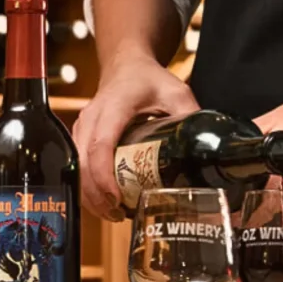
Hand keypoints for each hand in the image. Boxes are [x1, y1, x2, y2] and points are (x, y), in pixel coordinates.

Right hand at [72, 52, 198, 220]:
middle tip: (119, 215)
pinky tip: (106, 200)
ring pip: (76, 167)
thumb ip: (190, 116)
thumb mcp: (176, 92)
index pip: (101, 145)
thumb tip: (207, 149)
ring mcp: (81, 128)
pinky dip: (88, 186)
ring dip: (90, 195)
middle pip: (82, 163)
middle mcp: (91, 118)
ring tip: (115, 213)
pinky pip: (77, 165)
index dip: (104, 176)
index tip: (116, 199)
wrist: (125, 66)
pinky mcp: (79, 137)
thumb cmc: (148, 79)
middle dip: (96, 195)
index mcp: (114, 107)